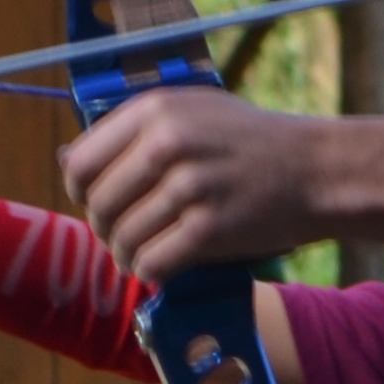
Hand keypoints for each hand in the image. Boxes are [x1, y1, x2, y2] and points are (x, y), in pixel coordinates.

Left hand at [61, 87, 320, 274]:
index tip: (99, 203)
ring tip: (141, 255)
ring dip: (126, 256)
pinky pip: (153, 264)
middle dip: (105, 229)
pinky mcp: (210, 228)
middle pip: (99, 206)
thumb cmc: (250, 142)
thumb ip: (134, 131)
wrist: (316, 169)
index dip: (81, 192)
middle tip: (122, 236)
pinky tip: (161, 268)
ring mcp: (190, 186)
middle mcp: (168, 143)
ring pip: (123, 239)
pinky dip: (151, 273)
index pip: (80, 163)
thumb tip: (66, 162)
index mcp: (156, 110)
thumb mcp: (193, 112)